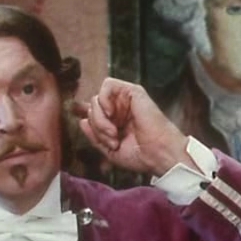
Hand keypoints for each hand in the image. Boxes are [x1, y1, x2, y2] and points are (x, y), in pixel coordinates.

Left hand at [76, 78, 193, 175]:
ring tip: (113, 133)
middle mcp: (120, 109)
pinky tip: (111, 114)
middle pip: (92, 107)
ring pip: (97, 98)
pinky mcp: (134, 92)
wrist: (159, 155)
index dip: (88, 121)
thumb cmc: (141, 156)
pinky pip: (108, 84)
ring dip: (100, 118)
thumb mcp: (110, 151)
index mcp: (116, 121)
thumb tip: (81, 121)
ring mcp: (126, 100)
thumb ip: (95, 136)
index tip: (100, 137)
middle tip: (111, 140)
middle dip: (96, 126)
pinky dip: (104, 100)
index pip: (92, 113)